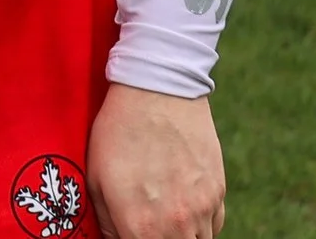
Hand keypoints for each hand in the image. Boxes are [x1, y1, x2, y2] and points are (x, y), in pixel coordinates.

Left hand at [90, 83, 225, 238]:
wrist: (157, 91)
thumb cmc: (118, 131)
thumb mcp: (96, 177)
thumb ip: (108, 222)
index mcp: (140, 226)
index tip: (131, 231)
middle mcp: (177, 225)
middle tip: (147, 225)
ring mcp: (202, 210)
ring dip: (181, 236)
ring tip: (163, 216)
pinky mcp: (219, 193)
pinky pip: (214, 226)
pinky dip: (200, 225)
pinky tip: (182, 205)